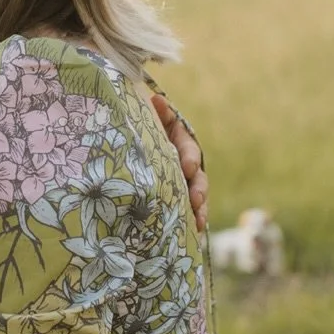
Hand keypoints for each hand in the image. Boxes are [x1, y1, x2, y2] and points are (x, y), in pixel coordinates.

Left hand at [150, 92, 208, 232]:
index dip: (190, 158)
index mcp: (179, 143)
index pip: (188, 149)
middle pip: (197, 177)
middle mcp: (186, 164)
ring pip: (197, 196)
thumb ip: (156, 115)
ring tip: (199, 221)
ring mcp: (185, 183)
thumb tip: (156, 100)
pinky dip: (193, 221)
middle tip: (196, 201)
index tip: (188, 168)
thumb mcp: (148, 122)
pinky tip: (195, 232)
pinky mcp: (179, 198)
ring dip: (200, 208)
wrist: (133, 147)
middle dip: (198, 189)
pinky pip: (189, 211)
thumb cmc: (141, 130)